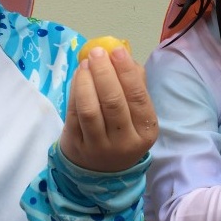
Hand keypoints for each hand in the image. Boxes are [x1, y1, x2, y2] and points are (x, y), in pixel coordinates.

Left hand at [60, 45, 157, 171]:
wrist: (101, 169)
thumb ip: (135, 84)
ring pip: (90, 109)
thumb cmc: (122, 130)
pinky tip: (78, 76)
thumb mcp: (137, 114)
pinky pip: (74, 114)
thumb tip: (125, 56)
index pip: (138, 98)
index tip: (117, 50)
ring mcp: (99, 146)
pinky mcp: (77, 146)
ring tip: (85, 63)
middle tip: (97, 52)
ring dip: (86, 81)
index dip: (127, 72)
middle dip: (104, 73)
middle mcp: (125, 142)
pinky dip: (74, 91)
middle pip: (113, 102)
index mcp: (146, 131)